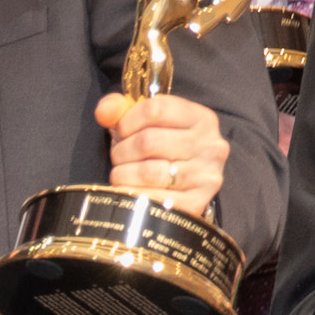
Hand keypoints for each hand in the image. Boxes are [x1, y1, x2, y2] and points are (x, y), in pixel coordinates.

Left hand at [96, 89, 228, 214]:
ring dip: (123, 173)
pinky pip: (151, 198)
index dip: (127, 120)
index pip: (155, 109)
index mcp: (201, 119)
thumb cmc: (162, 150)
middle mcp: (210, 147)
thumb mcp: (145, 123)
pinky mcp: (196, 205)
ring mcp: (205, 178)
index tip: (121, 130)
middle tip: (119, 156)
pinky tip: (130, 189)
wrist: (183, 188)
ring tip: (123, 173)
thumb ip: (121, 110)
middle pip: (148, 141)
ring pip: (147, 172)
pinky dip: (131, 194)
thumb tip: (104, 112)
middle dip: (122, 150)